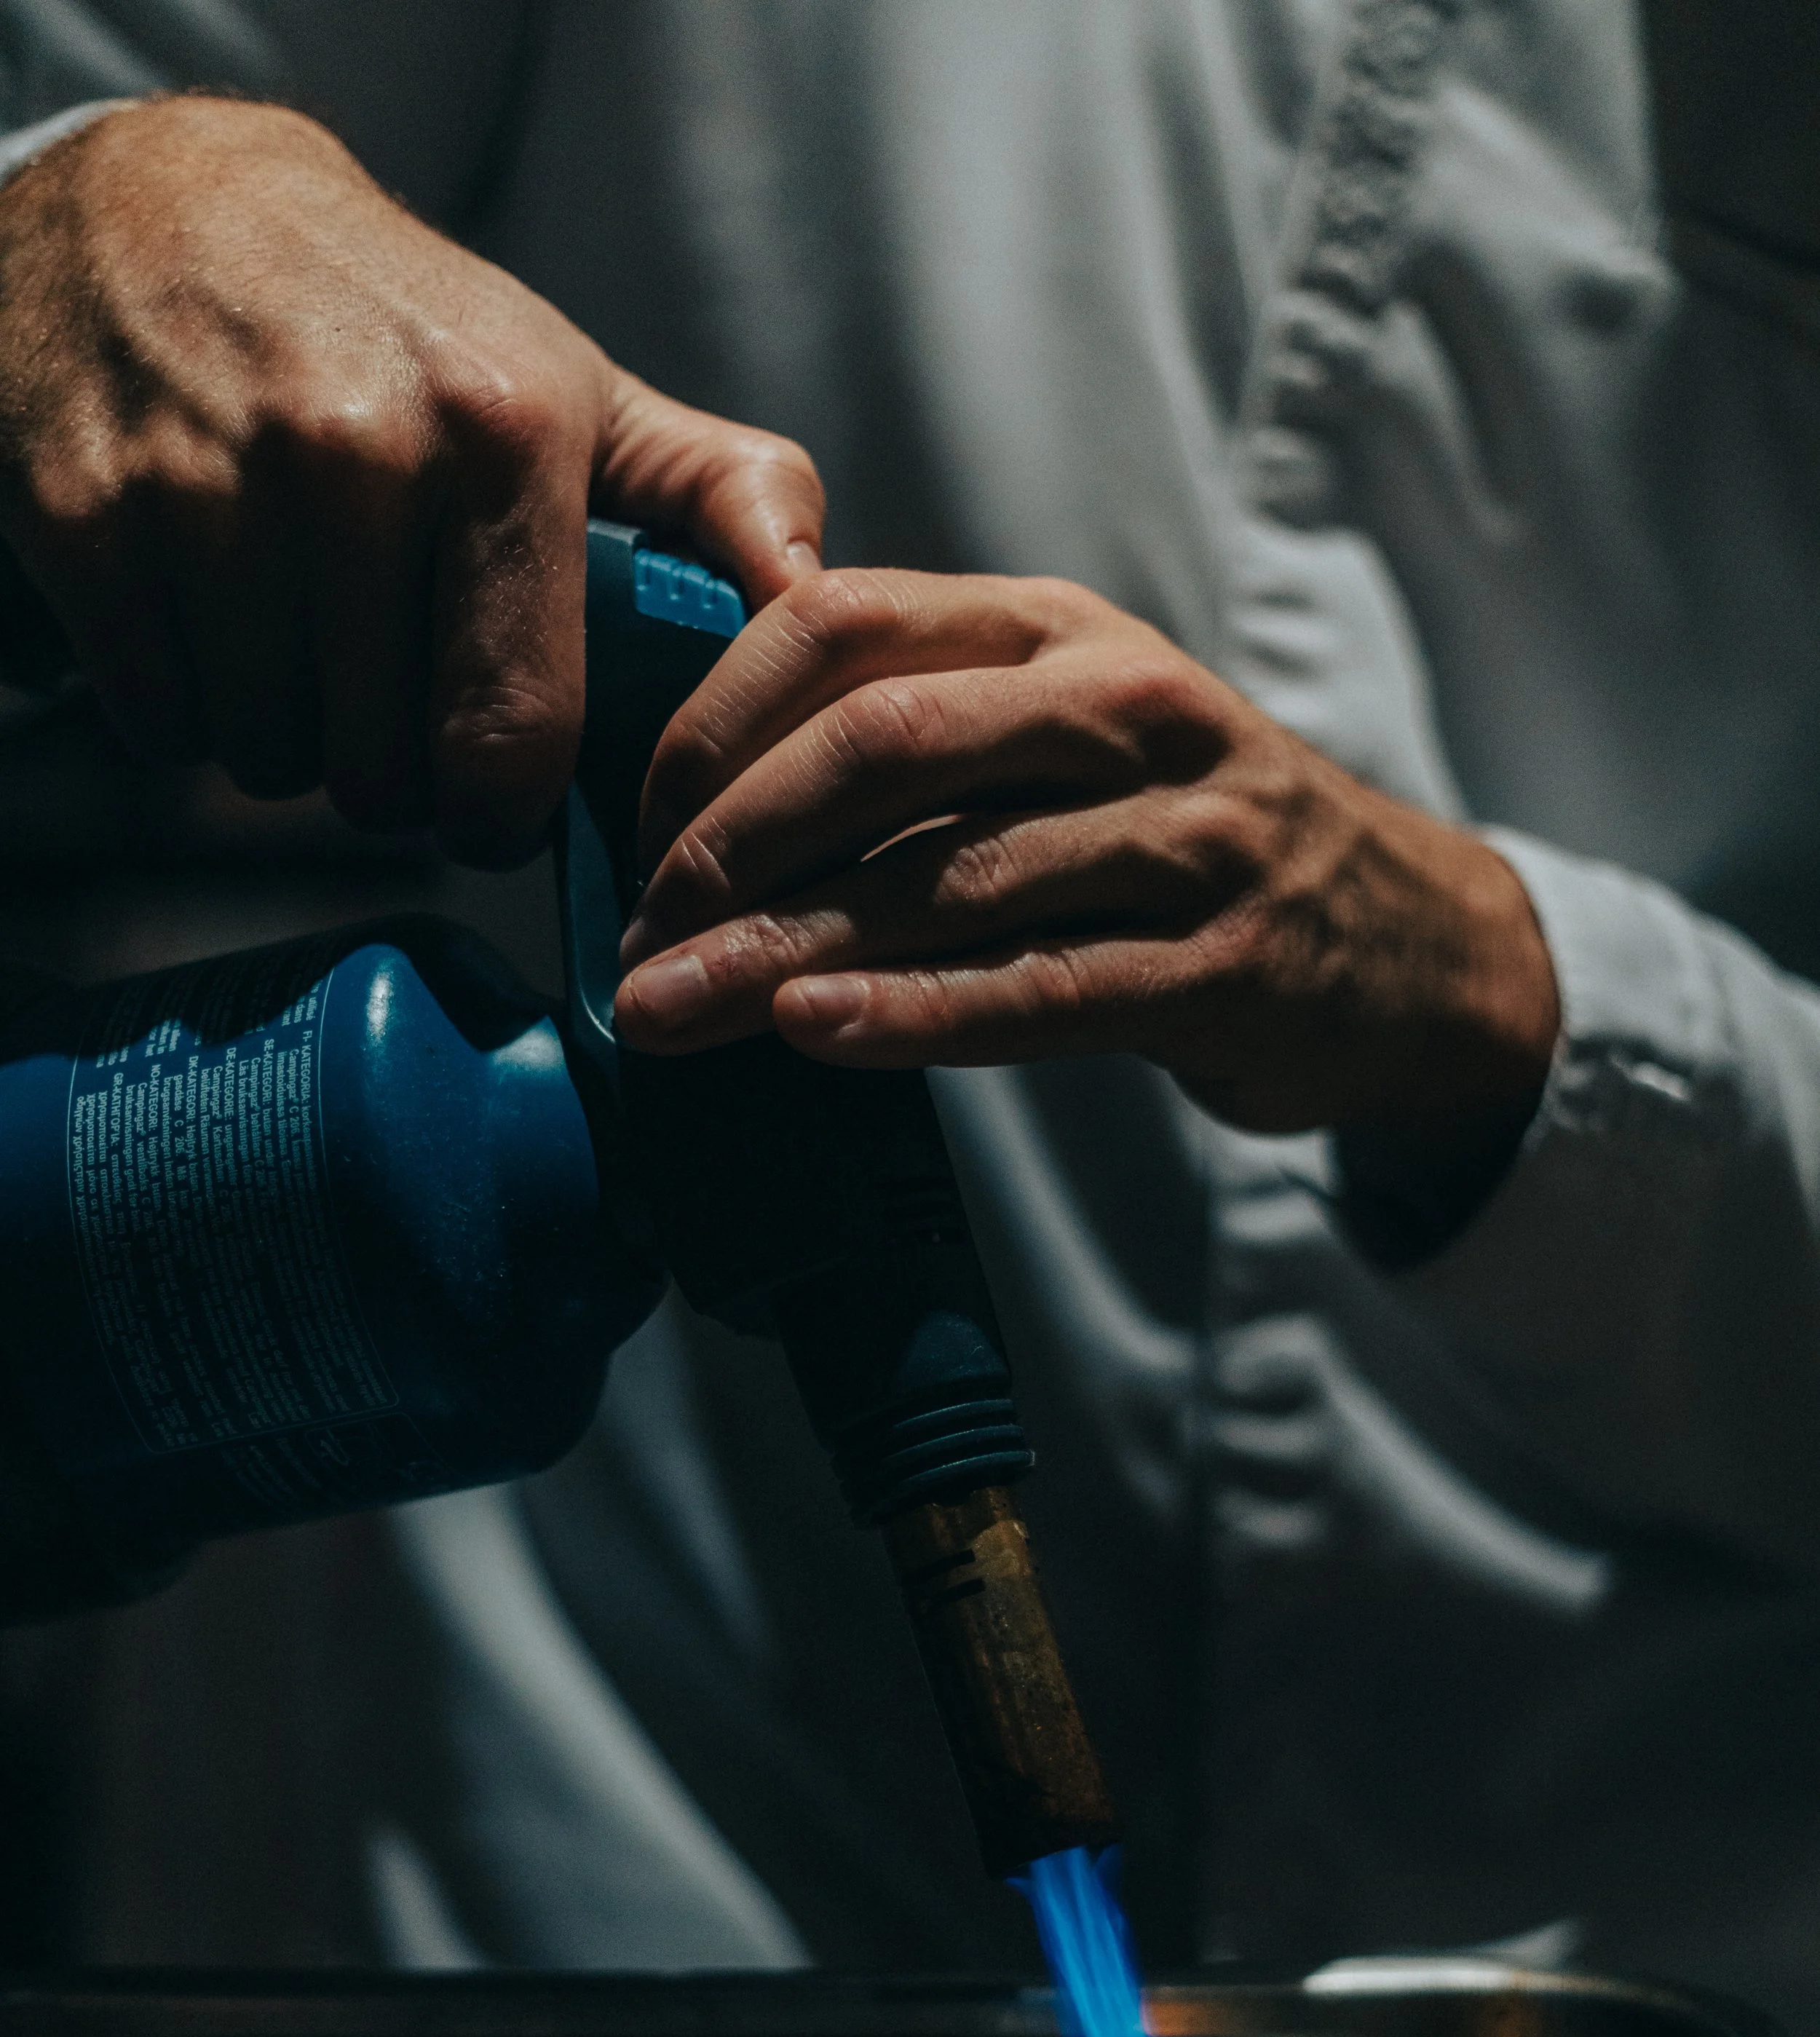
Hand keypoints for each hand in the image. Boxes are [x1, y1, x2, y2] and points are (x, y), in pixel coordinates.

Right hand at [0, 97, 823, 863]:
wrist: (171, 209)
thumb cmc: (407, 331)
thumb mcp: (579, 390)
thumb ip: (719, 497)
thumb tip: (818, 600)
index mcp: (506, 434)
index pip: (514, 736)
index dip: (501, 808)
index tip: (490, 795)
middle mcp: (360, 448)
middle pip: (383, 775)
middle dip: (392, 776)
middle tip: (387, 699)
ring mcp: (212, 479)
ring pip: (271, 757)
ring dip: (291, 740)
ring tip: (306, 640)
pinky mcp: (93, 513)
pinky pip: (162, 719)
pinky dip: (187, 703)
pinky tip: (216, 617)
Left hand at [615, 570, 1558, 1152]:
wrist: (1407, 942)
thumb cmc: (1182, 841)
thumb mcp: (1065, 737)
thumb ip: (920, 741)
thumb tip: (701, 811)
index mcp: (1056, 631)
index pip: (844, 625)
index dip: (713, 721)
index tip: (637, 823)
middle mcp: (1125, 708)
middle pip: (882, 746)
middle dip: (729, 844)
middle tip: (640, 936)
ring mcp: (1189, 837)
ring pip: (949, 880)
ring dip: (785, 951)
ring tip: (670, 1012)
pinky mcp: (1224, 968)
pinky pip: (1042, 989)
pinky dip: (915, 1013)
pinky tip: (813, 1034)